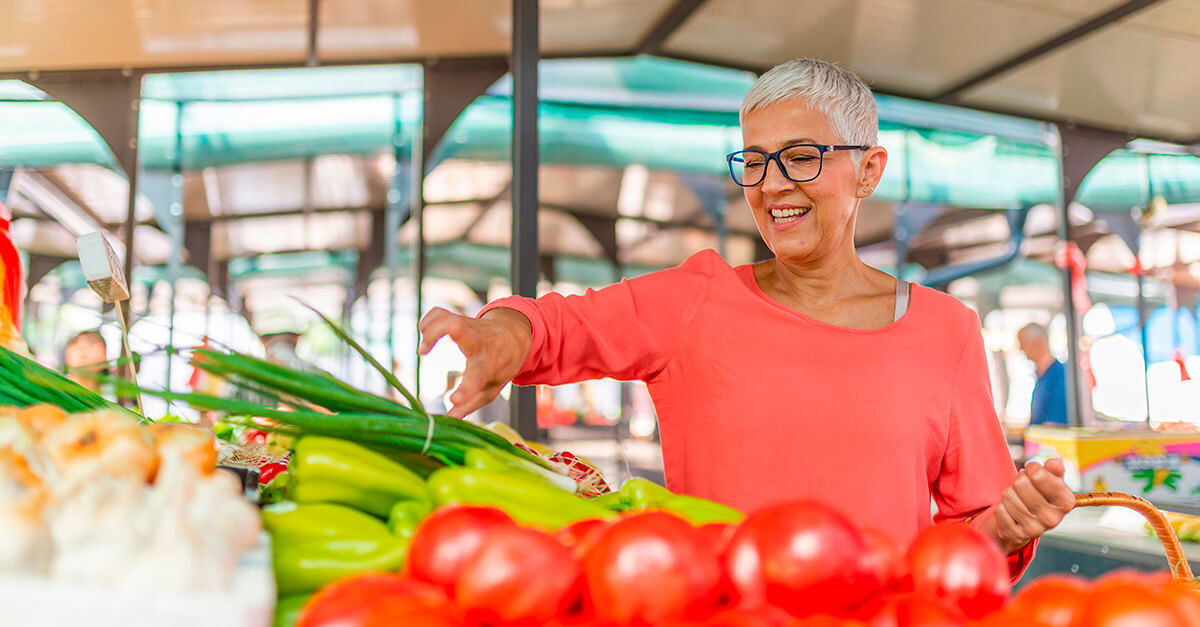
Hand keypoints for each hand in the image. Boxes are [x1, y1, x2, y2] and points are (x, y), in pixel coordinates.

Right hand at [417, 307, 532, 418]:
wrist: (515, 335)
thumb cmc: (500, 366)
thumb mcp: (491, 389)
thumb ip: (469, 405)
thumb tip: (448, 421)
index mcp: (488, 365)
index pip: (477, 377)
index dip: (466, 390)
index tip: (453, 400)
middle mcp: (479, 343)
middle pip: (464, 331)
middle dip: (450, 331)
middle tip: (425, 348)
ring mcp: (469, 328)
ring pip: (447, 318)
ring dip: (430, 331)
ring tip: (424, 351)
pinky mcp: (458, 318)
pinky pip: (438, 313)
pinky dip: (427, 322)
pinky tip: (424, 335)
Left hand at [982, 458, 1074, 553]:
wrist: (1023, 524)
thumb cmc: (1038, 496)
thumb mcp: (1050, 482)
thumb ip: (1054, 470)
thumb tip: (1055, 462)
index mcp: (1066, 502)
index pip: (1039, 475)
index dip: (1032, 468)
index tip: (1032, 471)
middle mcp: (1053, 519)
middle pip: (1021, 483)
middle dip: (1018, 481)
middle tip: (1023, 488)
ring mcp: (1035, 529)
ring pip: (1008, 495)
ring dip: (1009, 494)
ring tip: (1017, 499)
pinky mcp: (1016, 535)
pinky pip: (1000, 510)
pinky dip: (1001, 507)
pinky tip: (1010, 512)